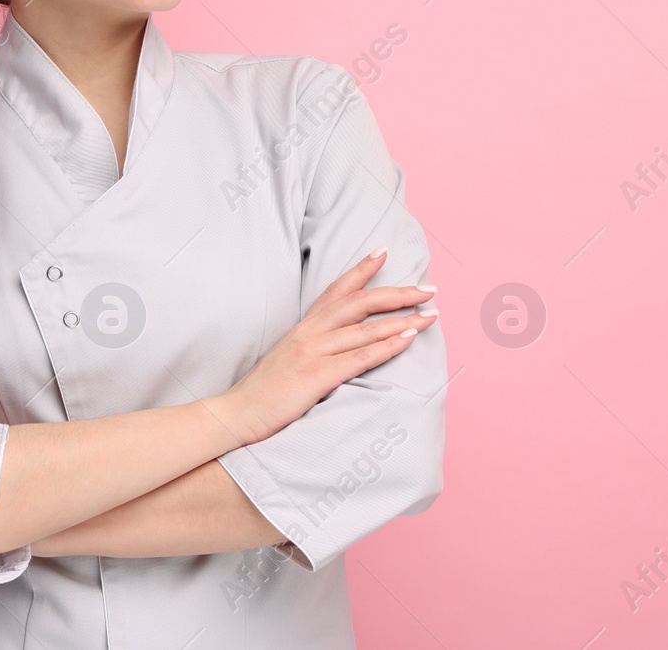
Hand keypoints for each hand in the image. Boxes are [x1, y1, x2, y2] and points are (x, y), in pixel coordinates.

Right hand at [206, 248, 437, 446]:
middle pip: (359, 302)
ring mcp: (312, 352)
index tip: (385, 252)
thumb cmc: (263, 392)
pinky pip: (359, 357)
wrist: (235, 415)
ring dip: (403, 319)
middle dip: (397, 293)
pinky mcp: (316, 376)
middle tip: (428, 288)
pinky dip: (386, 346)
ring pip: (365, 328)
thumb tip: (340, 345)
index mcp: (303, 327)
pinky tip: (408, 339)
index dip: (362, 270)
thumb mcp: (288, 359)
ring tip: (431, 314)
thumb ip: (313, 347)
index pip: (337, 290)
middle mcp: (309, 333)